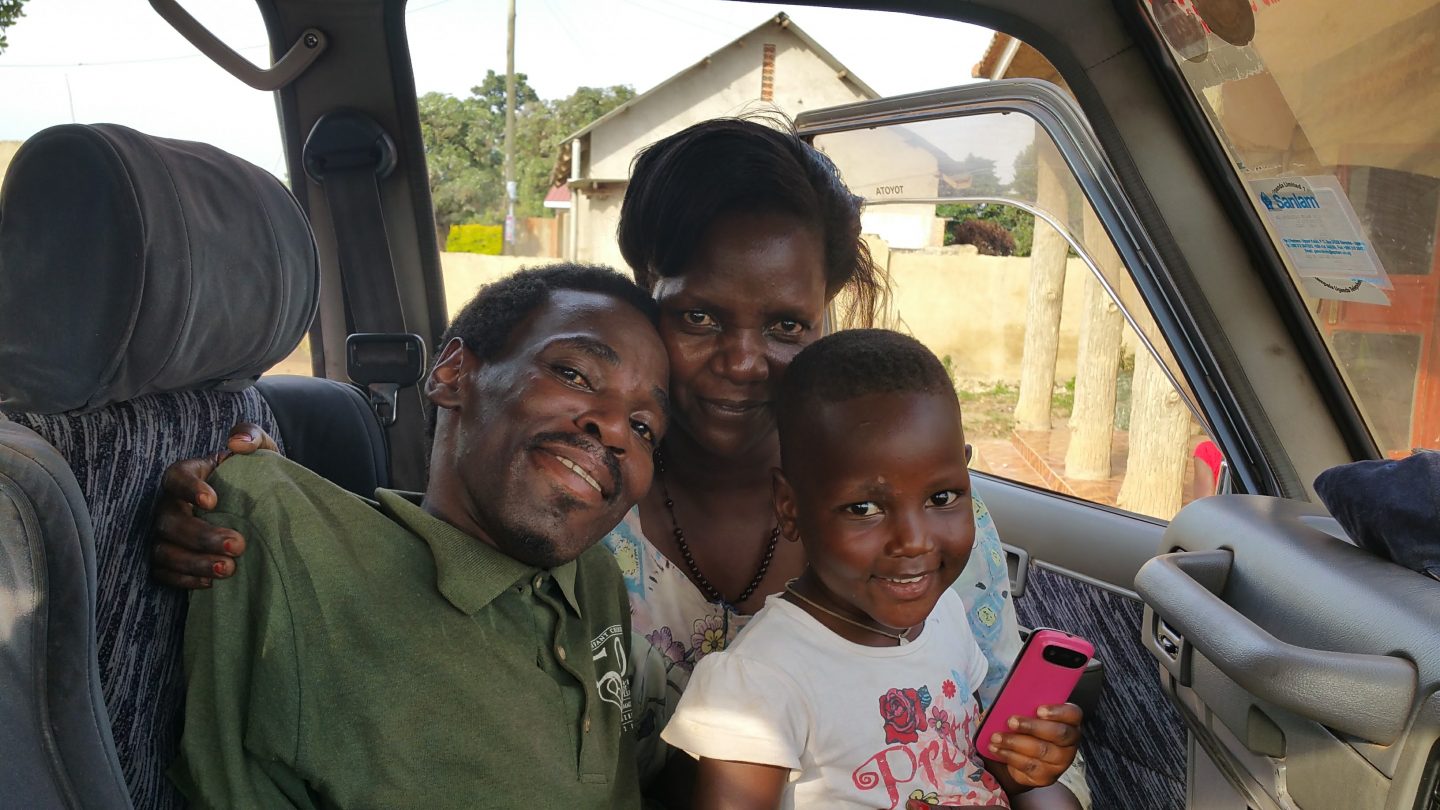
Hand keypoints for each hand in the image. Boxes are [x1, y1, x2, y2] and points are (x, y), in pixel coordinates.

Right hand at [151, 422, 276, 588]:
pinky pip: (164, 573)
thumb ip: (252, 436)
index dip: (189, 489)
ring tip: (229, 570)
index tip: (213, 501)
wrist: (258, 508)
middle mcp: (170, 504)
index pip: (176, 477)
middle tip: (238, 545)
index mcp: (188, 474)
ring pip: (164, 551)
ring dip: (194, 562)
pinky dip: (185, 580)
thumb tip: (237, 443)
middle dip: (202, 536)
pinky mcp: (168, 559)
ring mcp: (166, 534)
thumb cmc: (254, 477)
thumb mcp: (261, 452)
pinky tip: (211, 584)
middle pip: (170, 521)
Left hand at [984, 703, 1082, 790]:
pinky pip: (1029, 765)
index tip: (1039, 710)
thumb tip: (1007, 701)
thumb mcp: (1026, 713)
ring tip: (996, 737)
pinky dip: (1009, 755)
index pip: (1073, 714)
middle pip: (1058, 733)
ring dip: (1015, 742)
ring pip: (1041, 751)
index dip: (1057, 712)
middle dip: (1032, 726)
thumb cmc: (1025, 728)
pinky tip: (997, 749)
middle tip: (1011, 722)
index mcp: (1069, 721)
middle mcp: (1069, 742)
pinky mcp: (1046, 776)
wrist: (1020, 756)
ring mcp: (1060, 761)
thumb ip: (1024, 706)